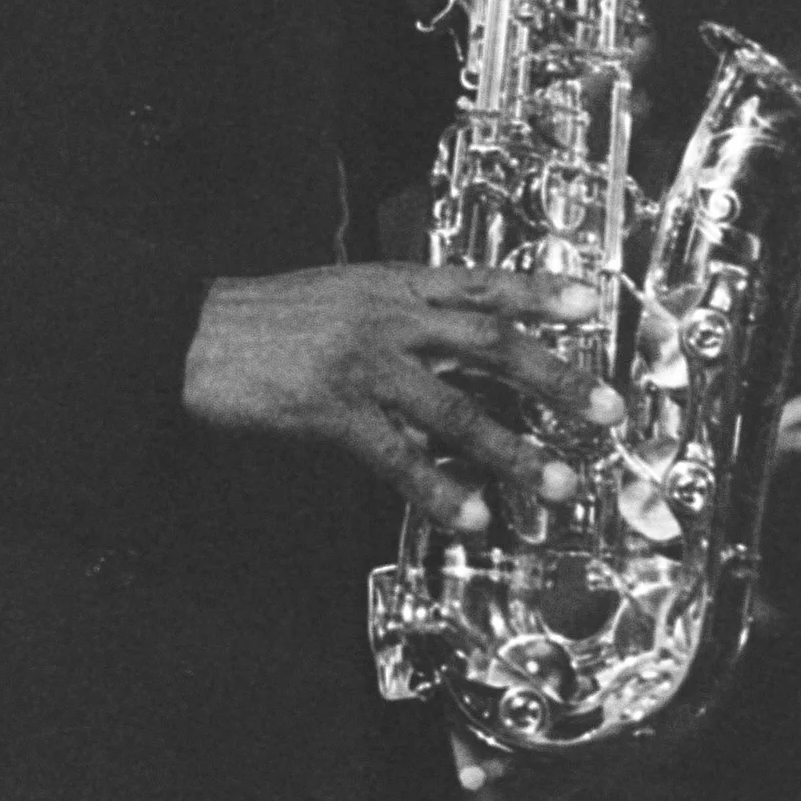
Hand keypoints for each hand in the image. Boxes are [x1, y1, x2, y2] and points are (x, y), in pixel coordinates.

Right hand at [183, 265, 624, 527]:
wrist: (193, 335)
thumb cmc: (267, 317)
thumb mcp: (343, 293)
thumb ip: (399, 312)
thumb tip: (456, 337)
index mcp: (393, 284)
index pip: (481, 282)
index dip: (538, 292)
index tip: (590, 304)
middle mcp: (389, 319)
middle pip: (491, 345)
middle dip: (556, 379)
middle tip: (608, 410)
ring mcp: (365, 366)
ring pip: (457, 409)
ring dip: (515, 451)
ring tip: (560, 485)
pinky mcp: (334, 413)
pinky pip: (398, 458)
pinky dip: (439, 490)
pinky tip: (472, 517)